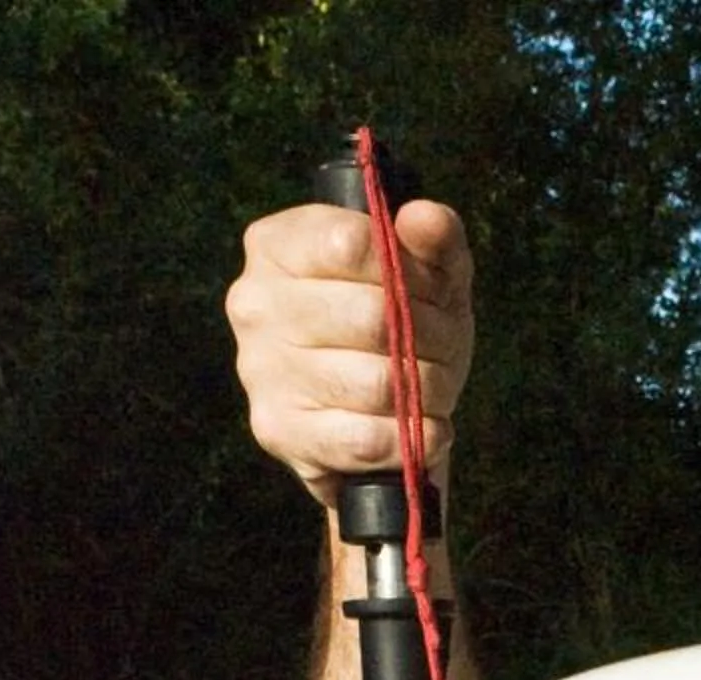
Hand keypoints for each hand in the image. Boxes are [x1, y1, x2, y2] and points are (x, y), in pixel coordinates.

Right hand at [225, 198, 472, 507]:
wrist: (375, 414)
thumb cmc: (401, 327)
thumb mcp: (429, 275)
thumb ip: (436, 238)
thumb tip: (423, 218)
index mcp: (278, 244)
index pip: (352, 243)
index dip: (411, 272)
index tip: (432, 291)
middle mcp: (255, 301)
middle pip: (371, 316)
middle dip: (431, 337)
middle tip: (445, 348)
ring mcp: (260, 369)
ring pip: (376, 382)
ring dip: (429, 390)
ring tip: (434, 388)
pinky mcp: (279, 430)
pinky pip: (364, 439)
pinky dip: (412, 437)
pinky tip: (427, 428)